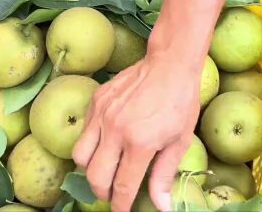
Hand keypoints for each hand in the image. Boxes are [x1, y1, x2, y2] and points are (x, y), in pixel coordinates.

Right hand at [72, 52, 201, 210]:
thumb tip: (162, 206)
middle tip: (113, 194)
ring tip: (105, 170)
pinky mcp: (96, 100)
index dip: (120, 206)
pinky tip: (107, 142)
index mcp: (139, 143)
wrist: (169, 63)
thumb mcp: (179, 141)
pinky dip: (91, 143)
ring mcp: (102, 114)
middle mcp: (115, 130)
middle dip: (102, 192)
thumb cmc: (180, 102)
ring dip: (91, 169)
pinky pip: (84, 131)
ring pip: (81, 155)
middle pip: (95, 176)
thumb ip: (164, 176)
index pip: (121, 186)